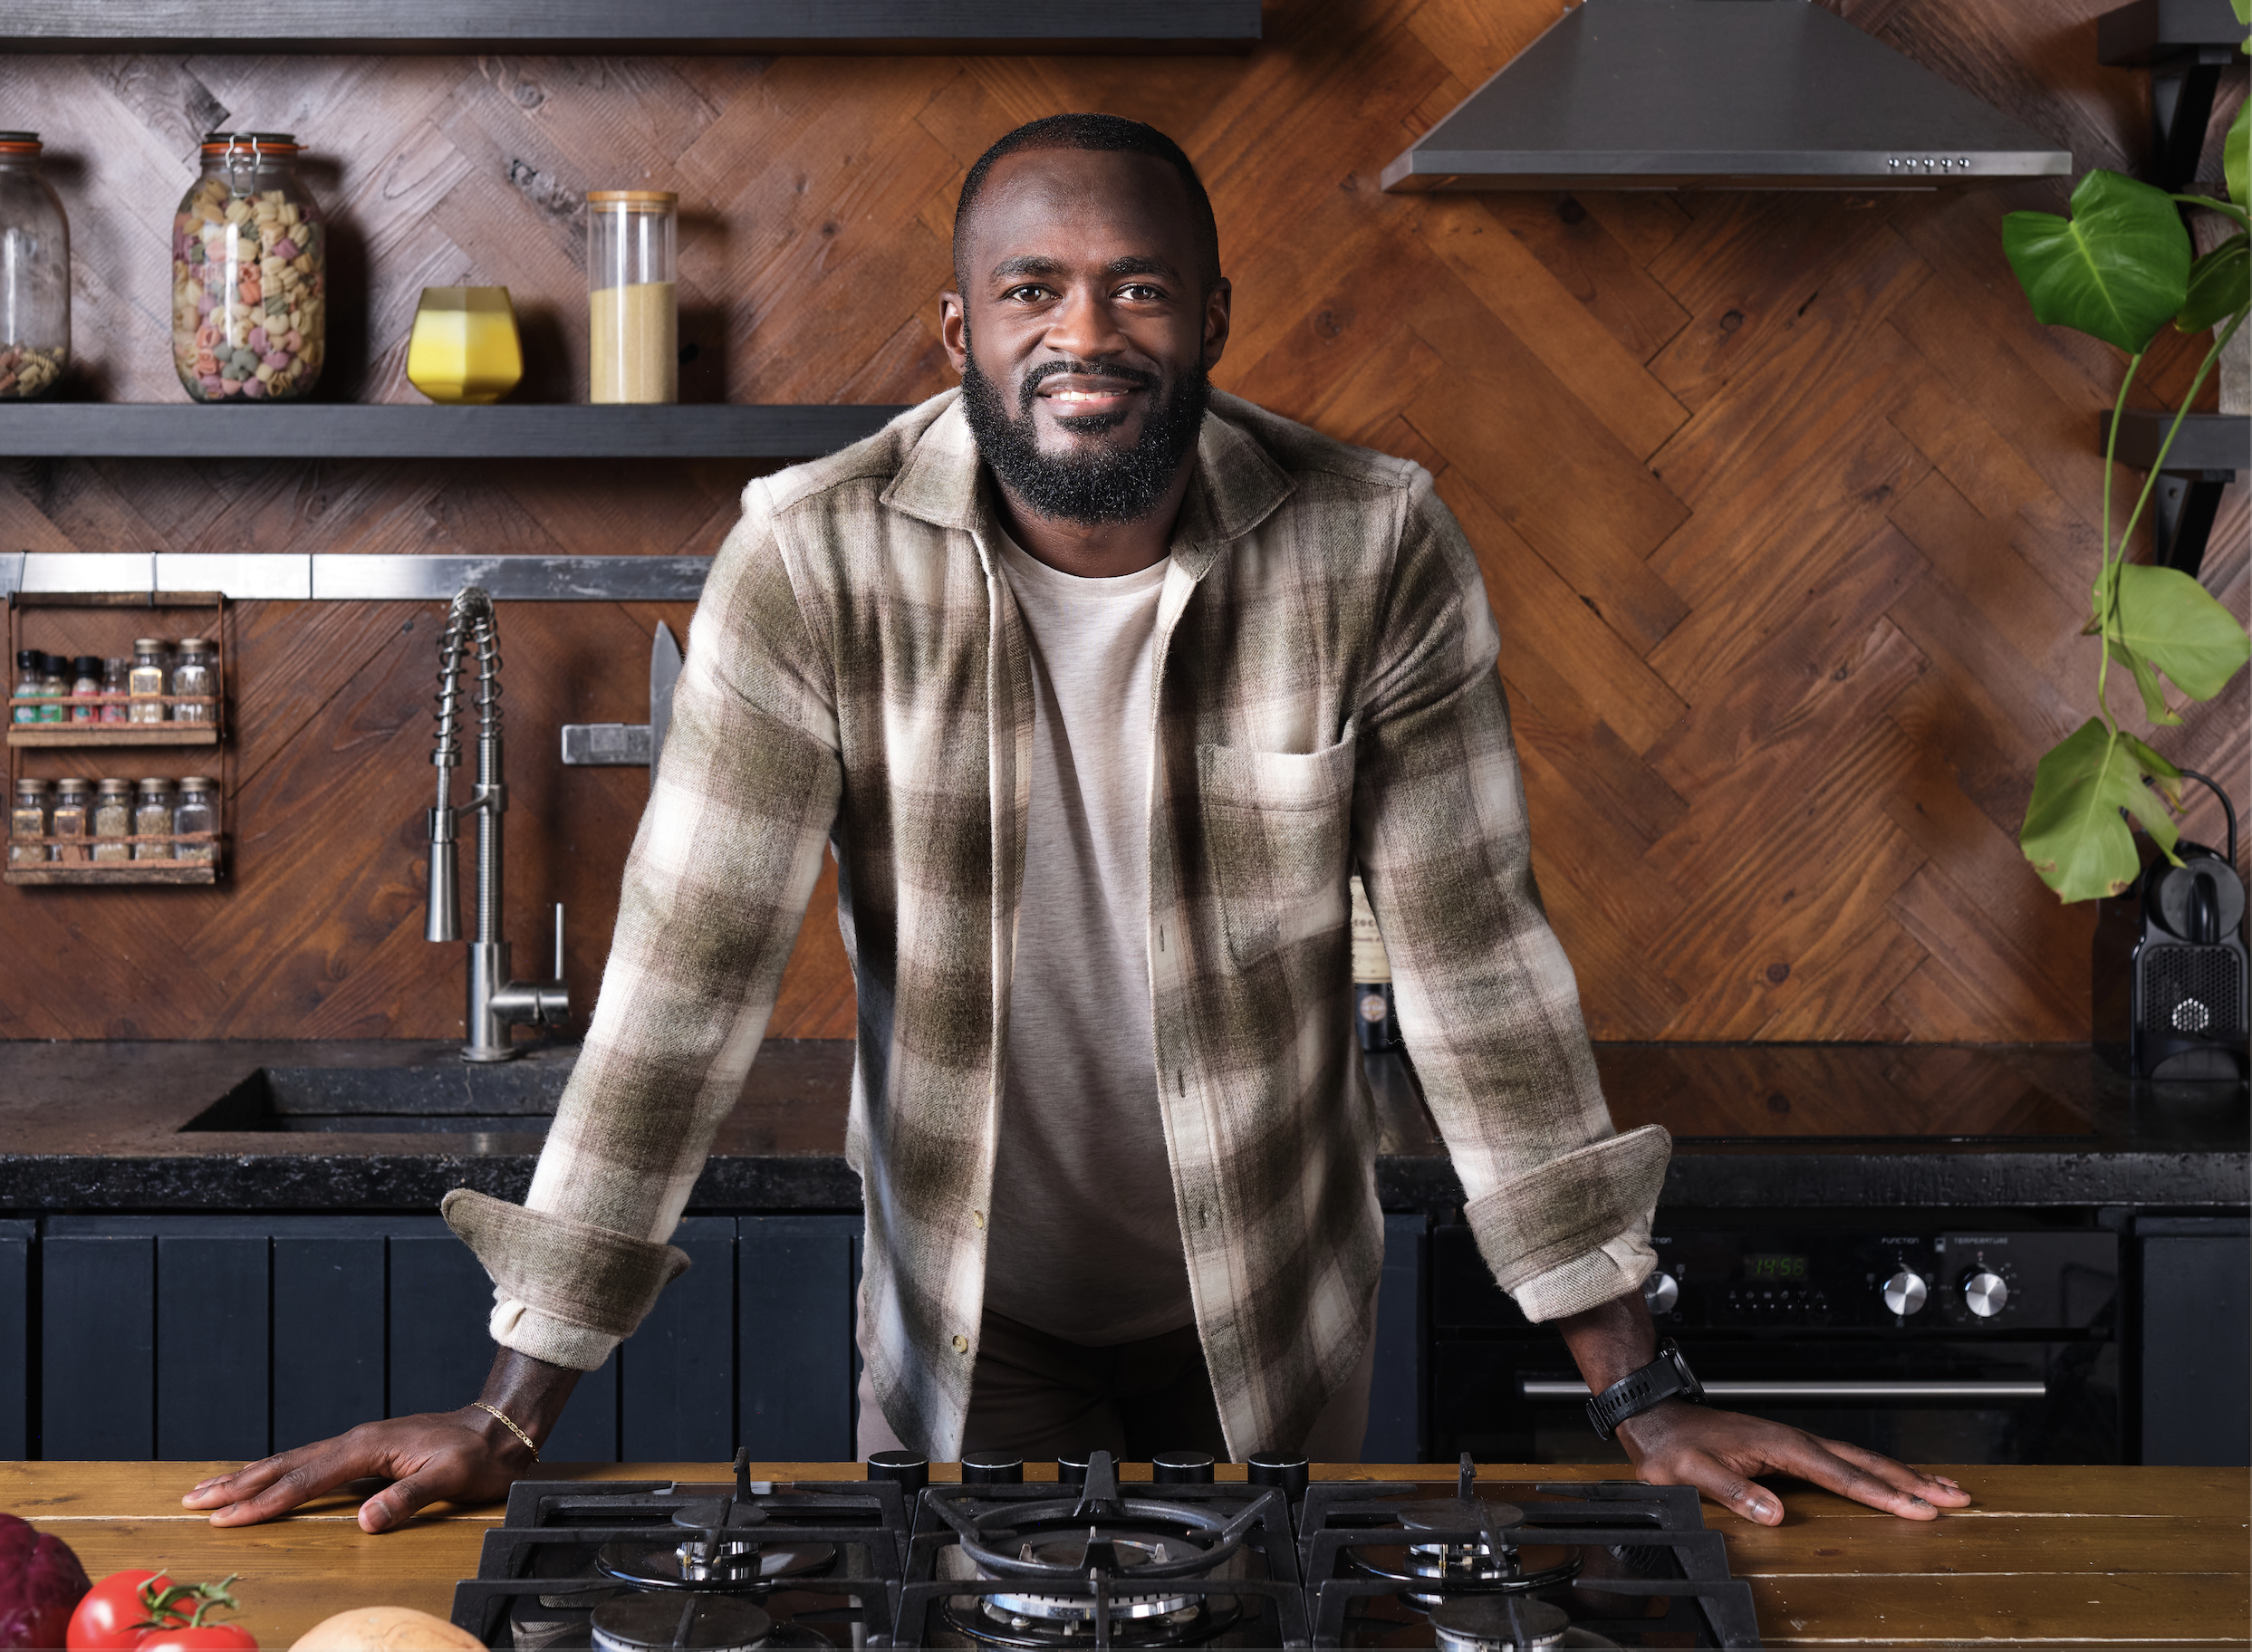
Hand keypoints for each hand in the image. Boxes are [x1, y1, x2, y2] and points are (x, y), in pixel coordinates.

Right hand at [180, 1407, 530, 1532]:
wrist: (498, 1430)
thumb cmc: (477, 1456)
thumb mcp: (450, 1479)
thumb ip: (407, 1498)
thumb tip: (366, 1520)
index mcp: (367, 1447)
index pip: (304, 1479)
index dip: (264, 1501)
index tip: (226, 1517)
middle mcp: (355, 1441)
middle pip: (285, 1465)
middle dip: (238, 1485)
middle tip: (193, 1501)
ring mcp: (358, 1444)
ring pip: (292, 1461)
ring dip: (250, 1477)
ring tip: (210, 1490)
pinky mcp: (364, 1451)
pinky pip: (309, 1463)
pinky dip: (278, 1473)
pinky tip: (264, 1481)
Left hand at [1615, 1398, 1970, 1524]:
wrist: (1656, 1418)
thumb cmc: (1671, 1445)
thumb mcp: (1692, 1472)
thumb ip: (1733, 1490)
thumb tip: (1774, 1512)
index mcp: (1779, 1445)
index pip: (1840, 1474)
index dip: (1880, 1494)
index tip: (1916, 1509)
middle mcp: (1794, 1439)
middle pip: (1863, 1462)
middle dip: (1912, 1481)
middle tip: (1956, 1497)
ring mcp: (1794, 1442)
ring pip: (1859, 1459)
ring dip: (1903, 1475)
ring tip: (1944, 1489)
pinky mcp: (1789, 1449)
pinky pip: (1844, 1462)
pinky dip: (1875, 1472)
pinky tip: (1889, 1482)